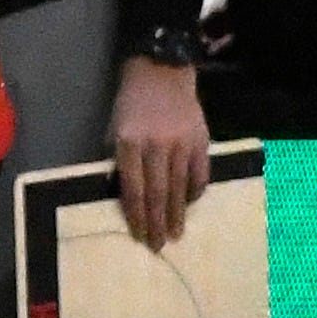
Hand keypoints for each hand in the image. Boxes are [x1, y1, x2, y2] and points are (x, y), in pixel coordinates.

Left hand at [108, 51, 211, 246]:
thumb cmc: (132, 103)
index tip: (140, 236)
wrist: (161, 71)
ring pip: (179, 188)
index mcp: (130, 144)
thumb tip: (126, 196)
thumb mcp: (115, 129)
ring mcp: (181, 144)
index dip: (137, 217)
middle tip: (159, 245)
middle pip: (157, 194)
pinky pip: (199, 174)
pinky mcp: (201, 140)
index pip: (134, 190)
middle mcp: (156, 147)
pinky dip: (195, 191)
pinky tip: (190, 204)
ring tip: (177, 234)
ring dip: (177, 214)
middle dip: (157, 223)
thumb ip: (120, 161)